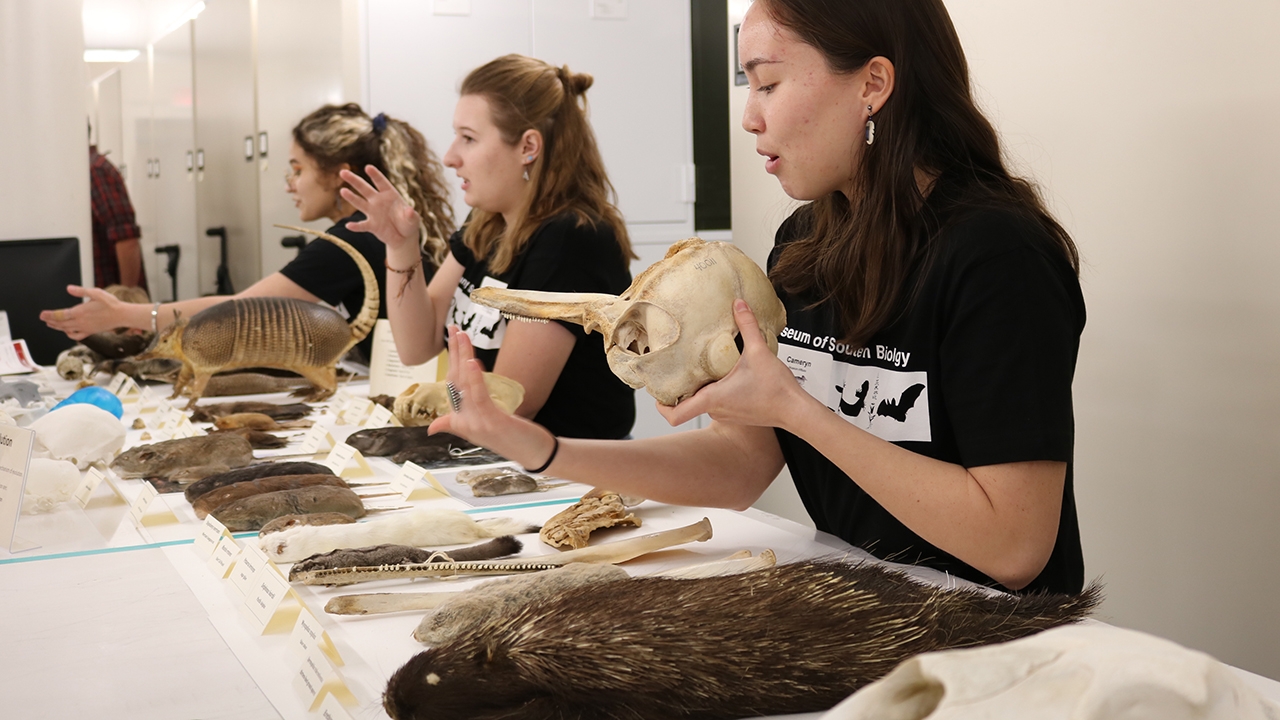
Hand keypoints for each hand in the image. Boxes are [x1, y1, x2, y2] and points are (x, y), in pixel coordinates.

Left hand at [39, 285, 127, 339]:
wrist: (122, 315)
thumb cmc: (111, 303)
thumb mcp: (96, 293)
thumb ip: (81, 291)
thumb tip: (68, 288)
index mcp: (80, 312)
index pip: (60, 315)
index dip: (50, 315)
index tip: (42, 314)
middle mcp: (81, 322)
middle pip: (61, 323)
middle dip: (51, 321)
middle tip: (43, 318)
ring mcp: (85, 328)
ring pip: (67, 329)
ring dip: (57, 327)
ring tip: (50, 324)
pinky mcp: (90, 331)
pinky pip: (76, 335)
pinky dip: (69, 334)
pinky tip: (67, 332)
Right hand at [339, 165, 420, 252]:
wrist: (404, 237)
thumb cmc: (409, 223)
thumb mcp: (413, 220)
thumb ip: (411, 215)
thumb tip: (410, 211)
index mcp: (390, 195)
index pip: (381, 183)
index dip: (375, 175)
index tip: (368, 167)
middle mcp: (378, 201)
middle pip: (365, 188)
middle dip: (354, 180)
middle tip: (343, 172)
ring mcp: (373, 213)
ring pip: (360, 203)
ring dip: (352, 197)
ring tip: (343, 191)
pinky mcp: (371, 226)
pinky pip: (362, 225)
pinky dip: (356, 226)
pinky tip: (349, 225)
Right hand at [429, 326, 556, 468]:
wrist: (534, 456)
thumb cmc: (513, 440)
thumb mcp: (482, 430)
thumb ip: (455, 424)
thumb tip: (432, 427)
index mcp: (462, 418)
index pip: (453, 382)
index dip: (451, 358)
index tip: (453, 335)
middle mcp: (465, 420)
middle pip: (455, 379)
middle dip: (454, 351)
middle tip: (453, 327)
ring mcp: (477, 423)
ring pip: (465, 384)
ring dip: (462, 357)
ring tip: (461, 336)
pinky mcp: (492, 423)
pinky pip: (479, 397)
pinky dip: (474, 379)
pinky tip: (471, 362)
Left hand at [657, 300, 809, 428]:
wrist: (796, 411)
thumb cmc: (777, 390)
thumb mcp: (759, 352)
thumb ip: (747, 326)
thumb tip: (739, 305)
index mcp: (713, 399)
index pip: (674, 414)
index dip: (660, 405)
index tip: (657, 391)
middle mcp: (716, 411)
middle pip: (687, 403)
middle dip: (682, 387)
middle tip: (678, 368)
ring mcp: (726, 415)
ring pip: (703, 402)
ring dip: (701, 387)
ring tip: (703, 367)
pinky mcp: (736, 415)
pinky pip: (718, 403)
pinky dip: (716, 390)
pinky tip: (725, 375)